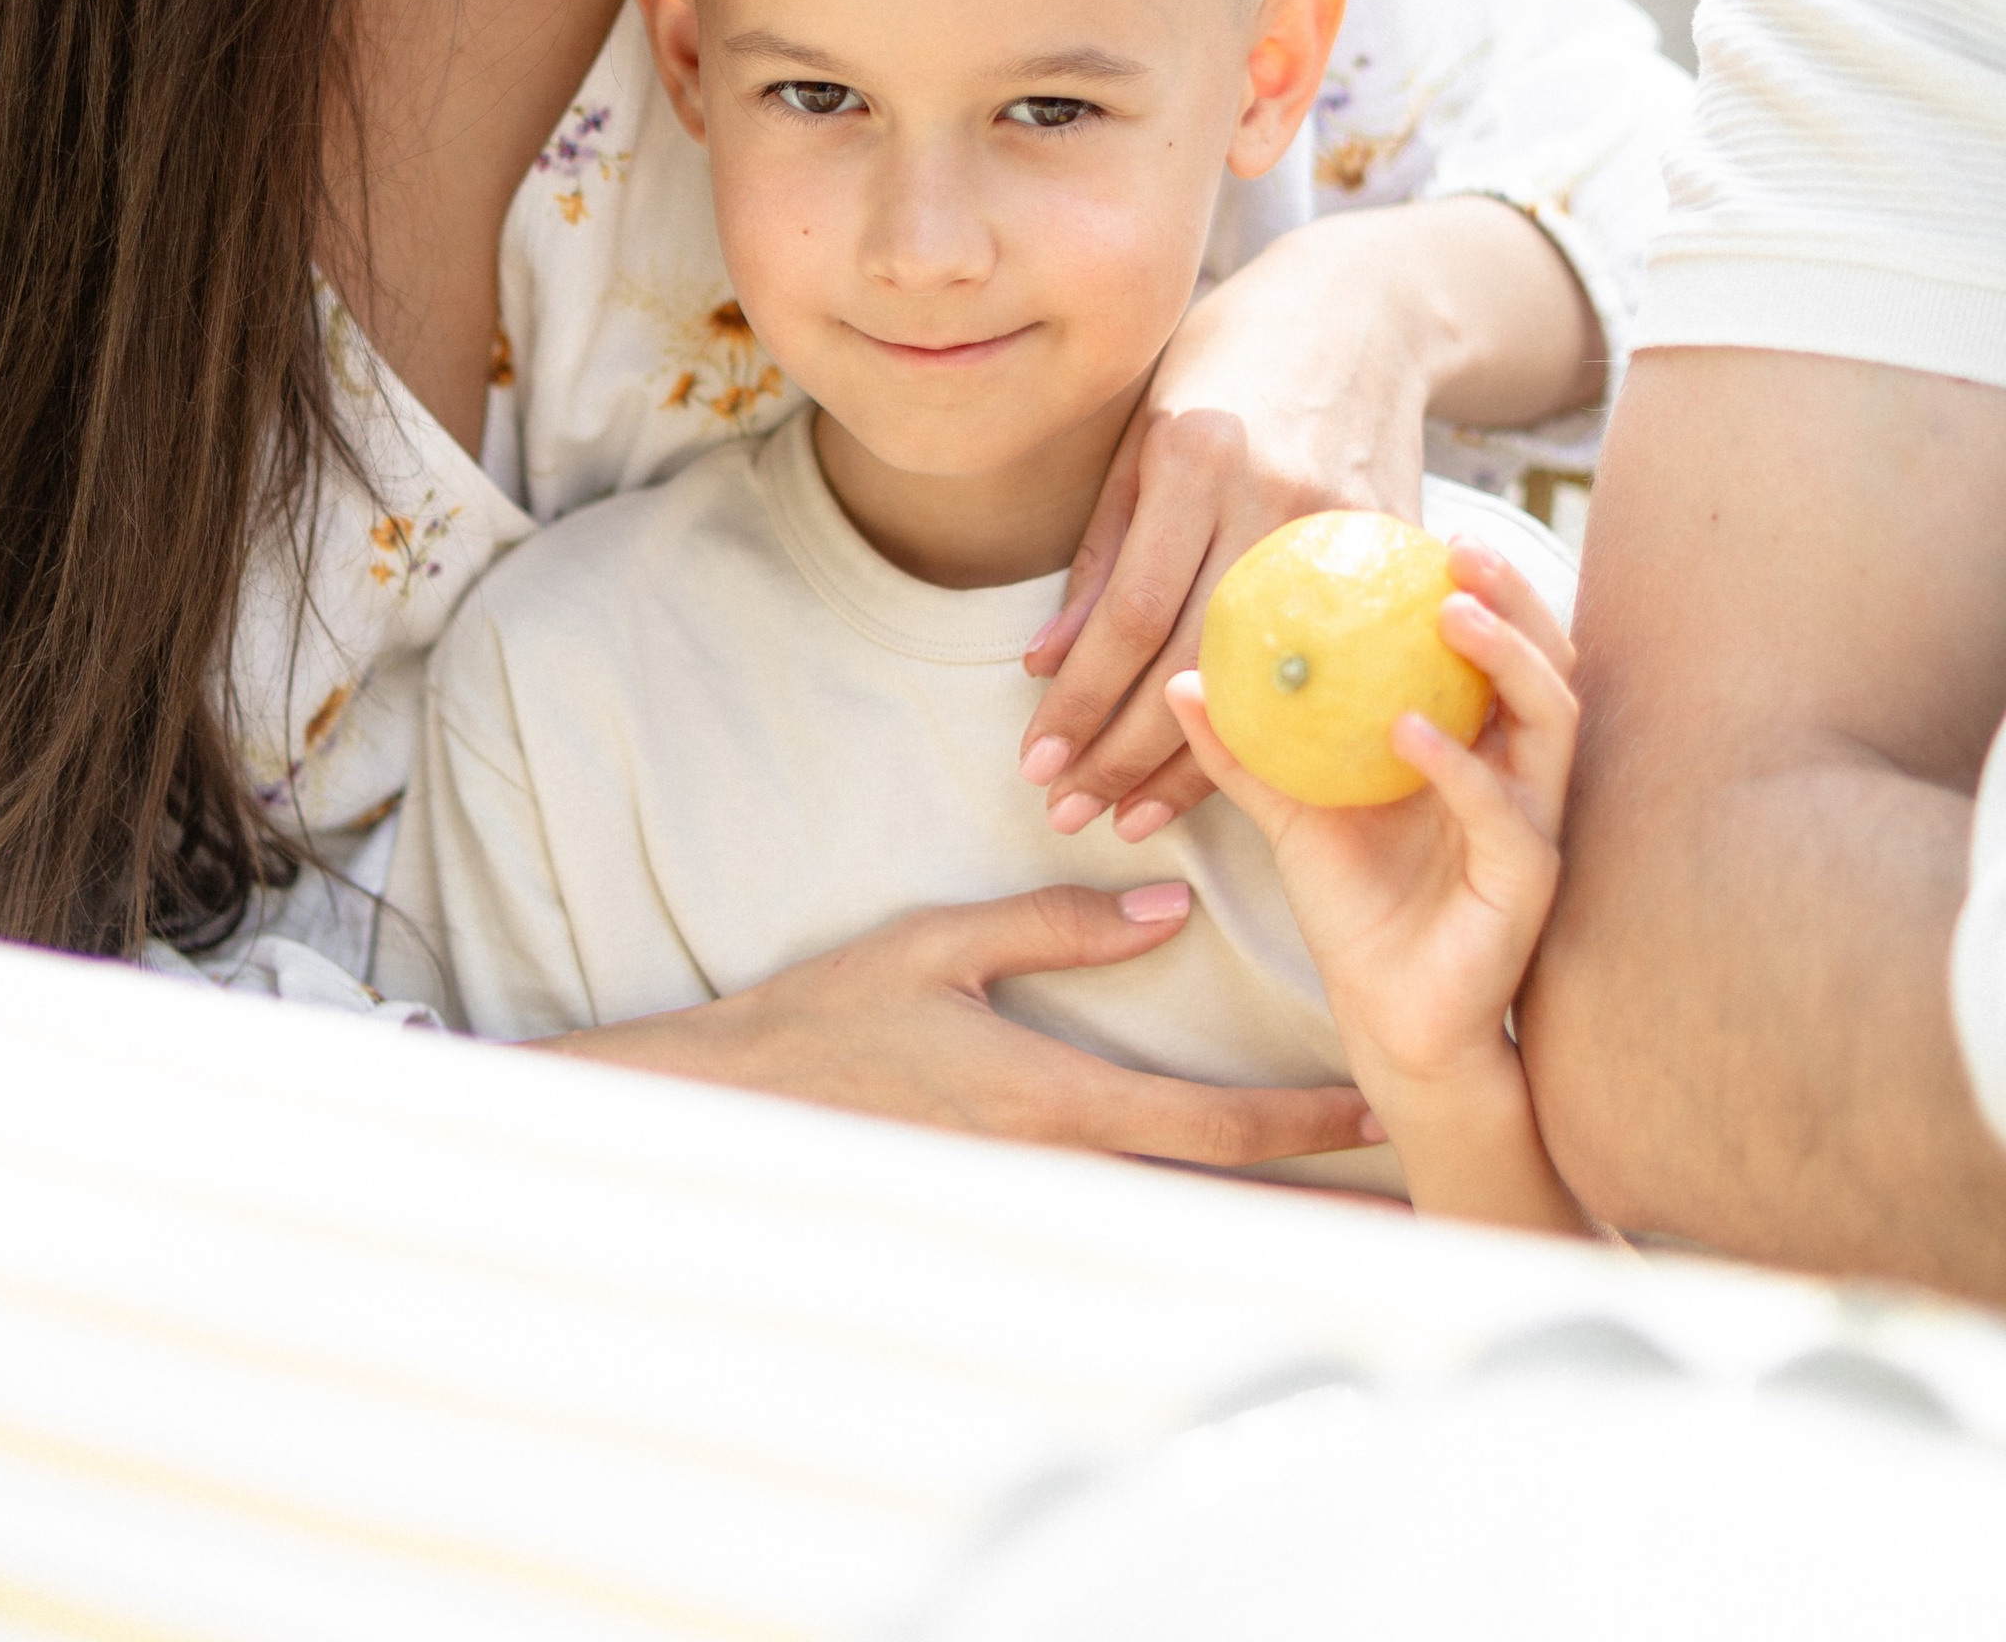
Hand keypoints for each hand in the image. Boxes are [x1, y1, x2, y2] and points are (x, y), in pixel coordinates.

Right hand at [543, 883, 1376, 1167]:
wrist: (734, 1107)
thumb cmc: (831, 1017)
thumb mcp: (940, 945)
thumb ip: (1058, 927)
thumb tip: (1170, 912)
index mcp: (1052, 1100)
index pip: (1210, 1123)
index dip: (1306, 1124)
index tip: (1385, 1114)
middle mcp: (1056, 1172)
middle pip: (1219, 1204)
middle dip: (1320, 1215)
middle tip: (1419, 1221)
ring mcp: (1029, 1208)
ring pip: (1177, 1233)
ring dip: (1266, 1236)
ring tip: (1355, 1240)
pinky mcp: (1002, 1216)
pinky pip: (1118, 1235)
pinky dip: (1188, 1237)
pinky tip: (1227, 1239)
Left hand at [1021, 198, 1598, 842]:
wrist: (1361, 312)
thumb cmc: (1227, 364)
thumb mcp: (1142, 434)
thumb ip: (1100, 551)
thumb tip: (1043, 664)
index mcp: (1198, 455)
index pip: (1132, 614)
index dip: (1081, 702)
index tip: (1036, 764)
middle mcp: (1274, 496)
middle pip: (1196, 663)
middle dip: (1122, 753)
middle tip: (1066, 814)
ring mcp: (1347, 530)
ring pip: (1266, 683)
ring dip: (1194, 767)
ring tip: (1129, 819)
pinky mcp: (1397, 553)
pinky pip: (1332, 668)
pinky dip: (1281, 731)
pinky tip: (1235, 778)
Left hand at [1166, 538, 1589, 1232]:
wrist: (1389, 1018)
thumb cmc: (1354, 903)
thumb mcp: (1290, 809)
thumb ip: (1245, 746)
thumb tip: (1179, 677)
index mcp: (1480, 741)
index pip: (1496, 642)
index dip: (1475, 582)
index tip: (1427, 525)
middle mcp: (1522, 770)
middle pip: (1546, 660)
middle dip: (1514, 597)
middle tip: (1460, 546)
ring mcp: (1536, 822)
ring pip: (1551, 721)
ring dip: (1506, 660)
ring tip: (1451, 614)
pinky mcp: (1529, 881)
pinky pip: (1504, 813)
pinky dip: (1460, 767)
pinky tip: (1410, 732)